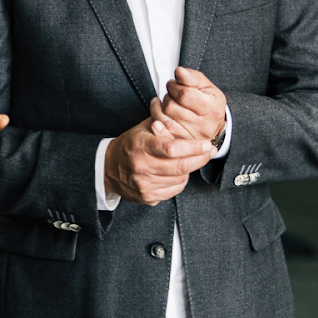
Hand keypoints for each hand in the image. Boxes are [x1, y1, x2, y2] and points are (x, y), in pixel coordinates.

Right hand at [103, 100, 218, 205]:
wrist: (107, 168)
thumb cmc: (130, 145)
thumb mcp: (143, 129)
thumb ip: (164, 125)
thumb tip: (186, 119)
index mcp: (140, 146)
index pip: (171, 148)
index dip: (193, 147)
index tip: (207, 144)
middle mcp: (141, 167)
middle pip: (180, 166)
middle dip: (200, 159)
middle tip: (209, 151)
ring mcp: (144, 184)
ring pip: (180, 179)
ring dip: (188, 169)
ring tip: (186, 160)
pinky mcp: (147, 197)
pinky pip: (174, 190)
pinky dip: (180, 180)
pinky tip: (175, 172)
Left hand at [162, 67, 226, 143]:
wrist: (211, 123)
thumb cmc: (208, 101)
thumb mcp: (205, 86)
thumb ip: (192, 77)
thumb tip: (179, 72)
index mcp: (213, 109)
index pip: (184, 95)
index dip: (175, 86)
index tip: (174, 84)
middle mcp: (204, 127)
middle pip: (171, 107)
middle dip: (168, 96)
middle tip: (172, 94)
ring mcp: (192, 138)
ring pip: (164, 119)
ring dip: (161, 107)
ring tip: (169, 102)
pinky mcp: (181, 144)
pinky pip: (161, 131)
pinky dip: (156, 118)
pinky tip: (159, 110)